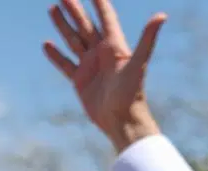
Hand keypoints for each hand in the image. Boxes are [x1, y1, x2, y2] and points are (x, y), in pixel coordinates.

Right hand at [43, 0, 165, 151]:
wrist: (122, 121)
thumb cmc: (132, 93)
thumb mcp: (138, 63)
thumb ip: (148, 38)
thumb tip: (162, 15)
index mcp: (115, 46)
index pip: (106, 17)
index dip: (99, 2)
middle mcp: (101, 53)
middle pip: (85, 25)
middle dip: (75, 9)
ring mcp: (90, 66)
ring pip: (73, 40)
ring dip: (63, 25)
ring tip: (52, 9)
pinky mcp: (80, 81)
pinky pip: (65, 64)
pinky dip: (56, 55)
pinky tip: (46, 44)